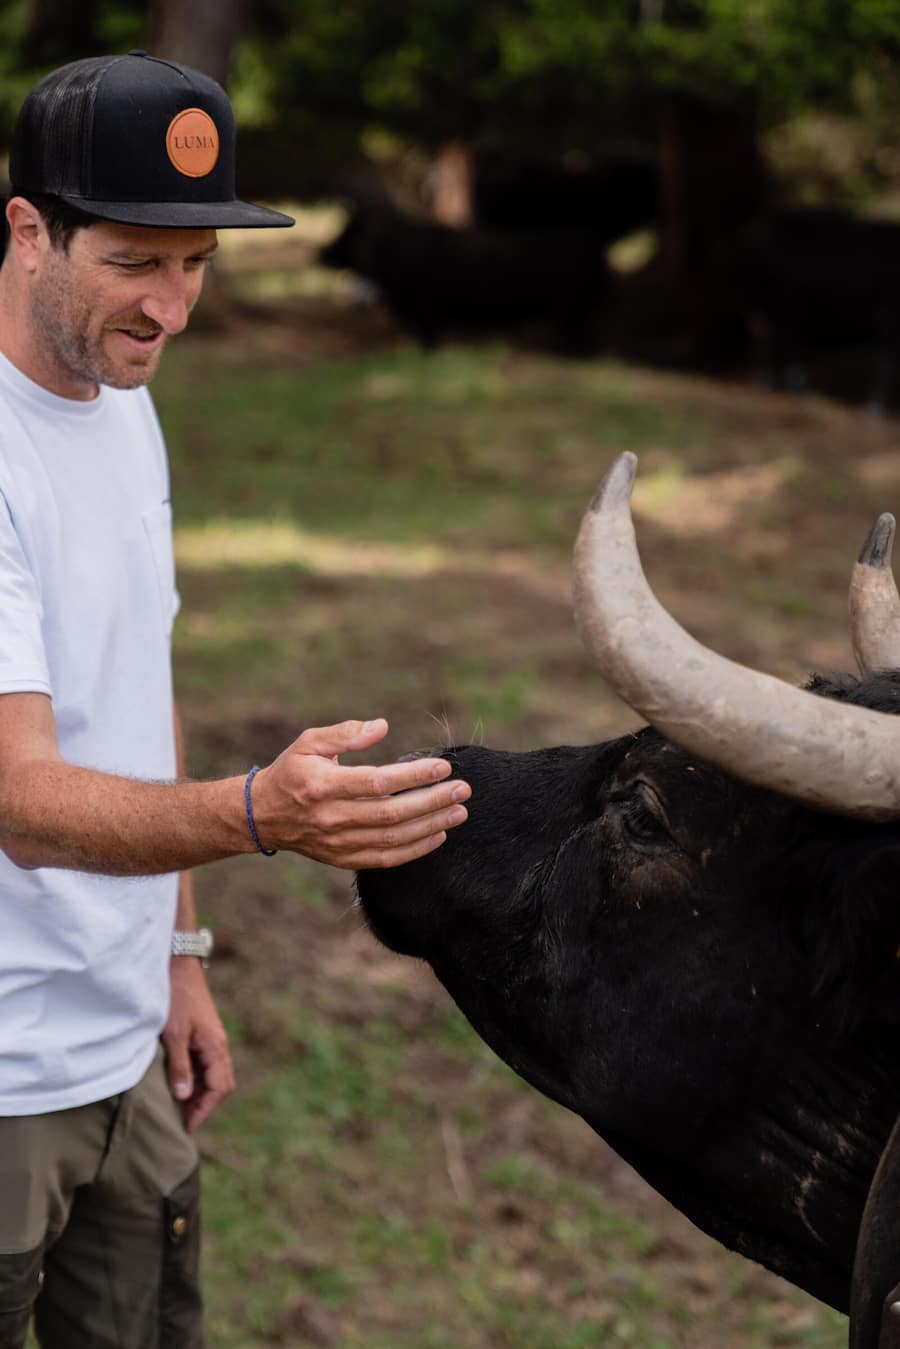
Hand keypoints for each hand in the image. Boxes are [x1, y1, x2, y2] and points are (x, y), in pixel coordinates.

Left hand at [163, 958, 234, 1131]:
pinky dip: (195, 1077)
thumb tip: (183, 1096)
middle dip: (205, 1105)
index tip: (188, 1126)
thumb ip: (179, 1066)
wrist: (177, 964)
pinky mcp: (201, 1032)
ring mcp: (210, 1037)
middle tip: (184, 1121)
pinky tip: (179, 1082)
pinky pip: (204, 1062)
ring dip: (200, 1091)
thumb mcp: (173, 1034)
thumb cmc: (175, 997)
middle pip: (220, 1083)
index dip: (205, 1109)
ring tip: (179, 1107)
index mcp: (215, 1046)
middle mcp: (217, 1043)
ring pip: (213, 1073)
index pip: (219, 1087)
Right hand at [250, 718, 470, 868]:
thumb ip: (345, 733)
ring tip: (459, 811)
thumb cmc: (291, 772)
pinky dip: (415, 849)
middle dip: (432, 801)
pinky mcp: (343, 859)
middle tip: (463, 789)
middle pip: (391, 814)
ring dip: (431, 825)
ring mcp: (337, 843)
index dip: (413, 776)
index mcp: (322, 786)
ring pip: (393, 839)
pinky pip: (386, 859)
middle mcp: (331, 817)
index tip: (442, 767)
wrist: (262, 817)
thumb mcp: (308, 742)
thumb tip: (382, 726)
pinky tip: (438, 834)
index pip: (376, 782)